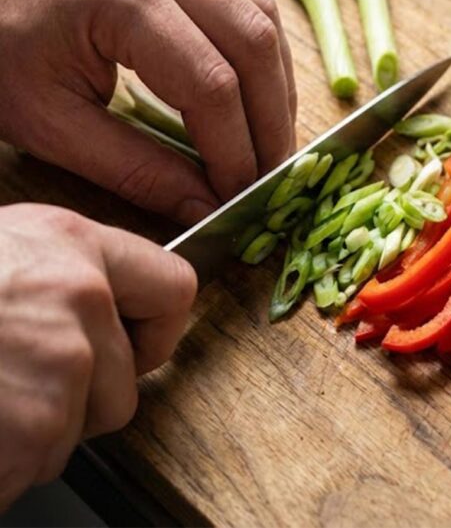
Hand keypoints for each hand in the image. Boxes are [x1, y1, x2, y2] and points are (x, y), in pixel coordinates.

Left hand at [0, 0, 297, 223]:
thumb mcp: (49, 122)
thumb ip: (135, 168)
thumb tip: (205, 205)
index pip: (211, 83)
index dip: (236, 148)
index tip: (240, 194)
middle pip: (253, 40)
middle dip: (272, 118)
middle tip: (272, 174)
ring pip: (261, 12)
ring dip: (276, 82)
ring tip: (269, 138)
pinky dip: (259, 49)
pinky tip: (256, 91)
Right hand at [0, 204, 195, 508]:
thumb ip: (55, 273)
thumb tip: (98, 307)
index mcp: (70, 246)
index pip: (174, 288)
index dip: (154, 328)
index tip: (135, 345)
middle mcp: (80, 300)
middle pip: (125, 381)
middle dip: (79, 399)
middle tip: (11, 384)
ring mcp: (60, 368)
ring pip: (82, 429)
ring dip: (36, 433)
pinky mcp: (32, 431)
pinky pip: (37, 465)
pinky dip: (5, 465)